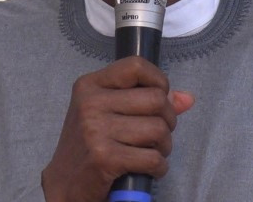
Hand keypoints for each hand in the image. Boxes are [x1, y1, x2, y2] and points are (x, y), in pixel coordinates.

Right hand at [40, 56, 195, 201]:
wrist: (65, 184)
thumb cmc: (90, 146)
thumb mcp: (108, 114)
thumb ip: (146, 101)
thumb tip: (187, 98)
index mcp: (90, 85)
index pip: (136, 66)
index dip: (158, 81)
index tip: (159, 99)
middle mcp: (90, 103)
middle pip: (156, 99)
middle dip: (167, 121)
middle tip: (157, 135)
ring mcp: (95, 130)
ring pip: (158, 129)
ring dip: (164, 146)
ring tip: (152, 152)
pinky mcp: (104, 157)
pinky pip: (152, 158)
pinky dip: (159, 167)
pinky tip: (149, 169)